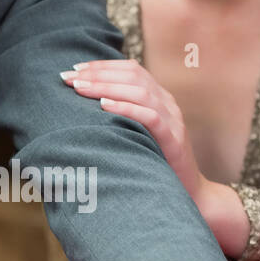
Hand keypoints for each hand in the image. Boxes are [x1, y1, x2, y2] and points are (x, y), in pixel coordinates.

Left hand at [62, 59, 250, 257]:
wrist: (190, 193)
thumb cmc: (156, 163)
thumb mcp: (139, 134)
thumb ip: (122, 117)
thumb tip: (84, 108)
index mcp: (159, 98)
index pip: (131, 70)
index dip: (102, 66)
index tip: (74, 70)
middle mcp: (167, 103)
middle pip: (133, 75)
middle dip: (97, 74)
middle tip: (69, 78)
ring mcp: (173, 120)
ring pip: (140, 91)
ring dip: (106, 87)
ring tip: (80, 88)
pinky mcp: (173, 139)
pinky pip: (150, 117)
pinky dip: (126, 108)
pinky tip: (103, 106)